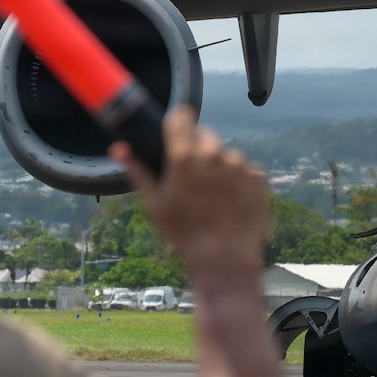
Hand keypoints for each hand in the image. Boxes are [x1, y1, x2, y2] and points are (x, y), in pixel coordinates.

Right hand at [113, 107, 268, 279]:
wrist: (224, 259)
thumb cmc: (183, 233)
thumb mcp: (154, 204)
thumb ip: (137, 171)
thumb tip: (118, 148)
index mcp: (184, 156)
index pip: (182, 117)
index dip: (178, 121)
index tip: (177, 130)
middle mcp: (213, 154)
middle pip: (205, 135)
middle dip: (198, 148)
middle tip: (193, 177)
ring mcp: (239, 164)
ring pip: (226, 154)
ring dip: (220, 166)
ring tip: (214, 196)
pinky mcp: (258, 177)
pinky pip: (245, 170)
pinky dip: (239, 180)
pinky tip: (231, 202)